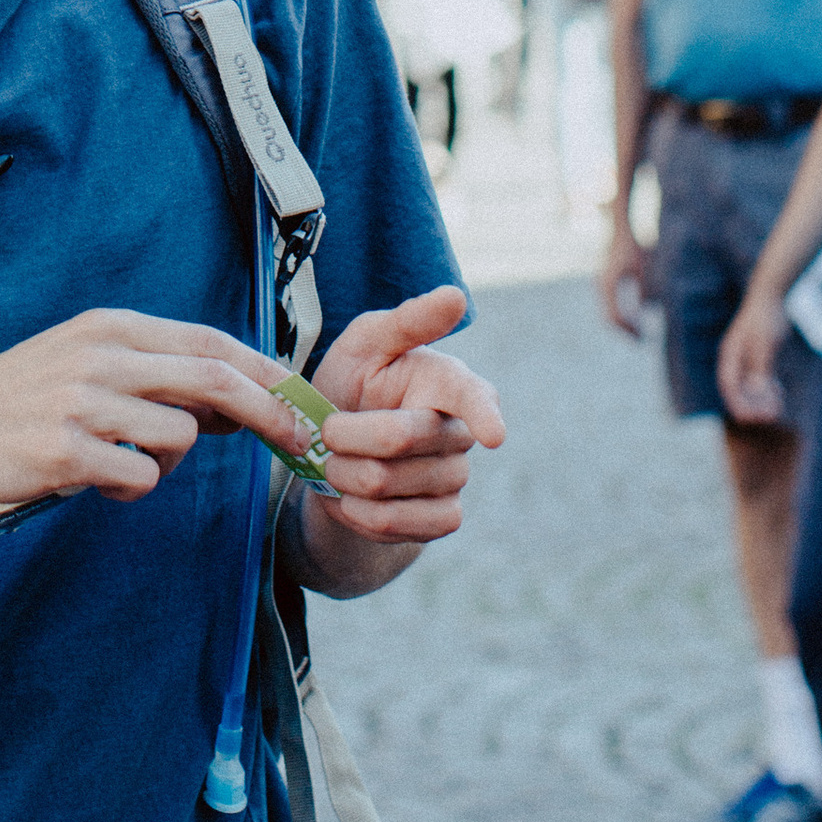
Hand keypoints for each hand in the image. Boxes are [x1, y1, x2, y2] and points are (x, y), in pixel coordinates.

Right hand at [0, 308, 313, 514]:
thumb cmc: (20, 399)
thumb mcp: (85, 360)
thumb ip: (151, 372)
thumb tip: (229, 401)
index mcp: (111, 328)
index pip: (209, 340)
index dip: (264, 370)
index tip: (302, 398)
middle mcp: (102, 356)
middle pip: (213, 378)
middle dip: (267, 411)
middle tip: (298, 442)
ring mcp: (84, 403)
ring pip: (178, 438)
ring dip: (169, 463)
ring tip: (122, 462)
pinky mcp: (67, 451)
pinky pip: (138, 478)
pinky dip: (130, 487)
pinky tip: (94, 480)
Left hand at [302, 286, 500, 551]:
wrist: (336, 451)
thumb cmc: (357, 382)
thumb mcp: (365, 343)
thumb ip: (407, 322)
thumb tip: (456, 295)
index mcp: (449, 381)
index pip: (471, 398)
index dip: (483, 415)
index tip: (494, 435)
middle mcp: (460, 431)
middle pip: (399, 440)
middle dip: (345, 437)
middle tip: (327, 433)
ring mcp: (455, 478)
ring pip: (389, 488)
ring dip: (344, 477)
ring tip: (336, 462)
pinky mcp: (444, 518)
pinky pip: (400, 526)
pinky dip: (361, 515)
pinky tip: (353, 499)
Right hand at [597, 215, 647, 338]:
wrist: (620, 225)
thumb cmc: (633, 244)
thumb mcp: (643, 266)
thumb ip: (644, 287)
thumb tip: (646, 309)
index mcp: (608, 285)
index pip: (614, 317)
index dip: (628, 330)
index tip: (642, 338)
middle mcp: (601, 285)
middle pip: (608, 317)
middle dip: (625, 330)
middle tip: (640, 340)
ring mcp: (601, 283)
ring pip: (608, 311)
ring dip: (622, 323)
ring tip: (638, 332)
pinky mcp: (605, 280)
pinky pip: (610, 304)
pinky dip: (621, 314)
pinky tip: (634, 316)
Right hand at [716, 286, 787, 424]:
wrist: (772, 295)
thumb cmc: (766, 317)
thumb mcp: (764, 344)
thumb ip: (760, 368)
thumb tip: (757, 392)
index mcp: (730, 353)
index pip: (728, 385)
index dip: (737, 403)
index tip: (750, 418)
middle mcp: (735, 357)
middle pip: (738, 388)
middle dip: (751, 405)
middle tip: (767, 418)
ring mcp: (746, 355)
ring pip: (749, 384)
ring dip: (760, 399)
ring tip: (776, 410)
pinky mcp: (758, 353)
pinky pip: (759, 377)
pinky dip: (767, 388)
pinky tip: (779, 393)